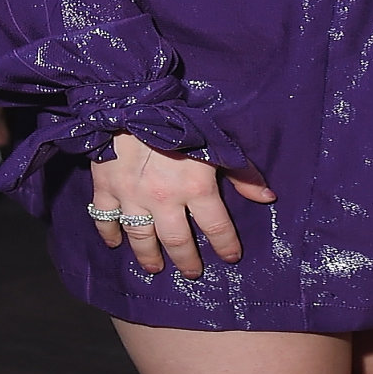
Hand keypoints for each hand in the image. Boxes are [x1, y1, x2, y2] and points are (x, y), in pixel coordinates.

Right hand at [89, 134, 274, 277]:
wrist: (133, 99)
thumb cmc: (181, 118)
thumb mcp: (217, 143)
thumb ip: (243, 174)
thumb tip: (268, 198)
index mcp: (196, 189)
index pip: (216, 228)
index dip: (226, 246)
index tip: (231, 258)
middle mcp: (164, 200)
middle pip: (177, 241)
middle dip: (187, 261)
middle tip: (192, 274)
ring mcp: (132, 196)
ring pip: (141, 237)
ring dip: (149, 256)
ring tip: (155, 268)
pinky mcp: (106, 187)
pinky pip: (105, 218)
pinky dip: (109, 233)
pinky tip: (115, 244)